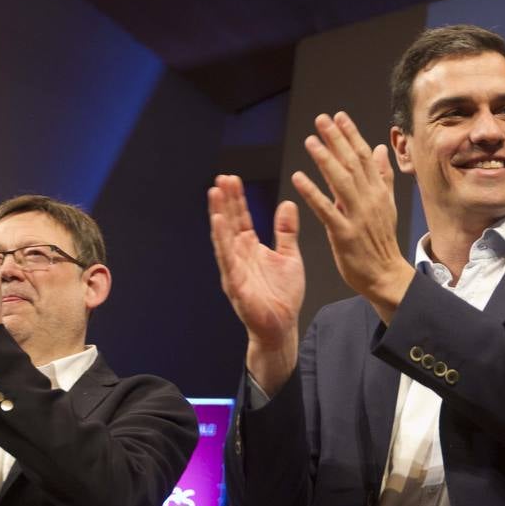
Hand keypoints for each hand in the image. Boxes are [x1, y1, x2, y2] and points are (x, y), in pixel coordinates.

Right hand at [208, 175, 304, 391]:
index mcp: (251, 249)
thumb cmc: (283, 296)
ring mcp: (235, 270)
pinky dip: (222, 241)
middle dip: (225, 200)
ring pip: (223, 238)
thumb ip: (286, 232)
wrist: (281, 327)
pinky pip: (227, 259)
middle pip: (229, 223)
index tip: (232, 179)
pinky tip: (218, 224)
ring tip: (214, 194)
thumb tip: (287, 204)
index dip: (237, 199)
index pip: (241, 218)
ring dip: (218, 215)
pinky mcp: (236, 284)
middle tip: (222, 178)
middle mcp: (239, 256)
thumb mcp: (289, 256)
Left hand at [292, 111, 413, 323]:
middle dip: (336, 139)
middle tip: (321, 120)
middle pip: (352, 163)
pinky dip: (312, 192)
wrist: (386, 276)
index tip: (339, 116)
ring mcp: (358, 217)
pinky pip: (326, 210)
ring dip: (325, 160)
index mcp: (378, 192)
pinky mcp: (345, 234)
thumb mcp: (386, 205)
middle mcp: (370, 200)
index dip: (351, 135)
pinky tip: (299, 177)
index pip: (365, 157)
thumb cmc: (381, 242)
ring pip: (341, 182)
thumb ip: (381, 176)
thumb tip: (379, 149)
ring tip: (310, 141)